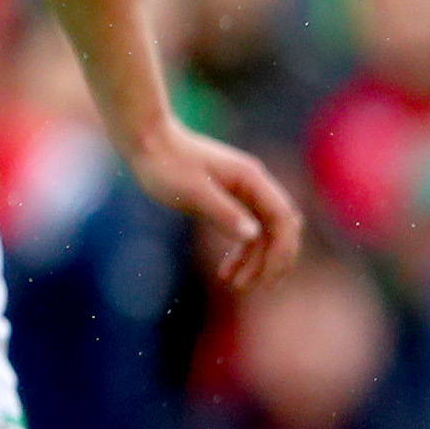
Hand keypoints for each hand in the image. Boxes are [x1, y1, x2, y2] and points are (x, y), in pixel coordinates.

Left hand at [126, 121, 303, 291]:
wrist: (146, 141)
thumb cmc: (166, 164)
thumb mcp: (192, 192)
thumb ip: (223, 212)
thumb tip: (253, 236)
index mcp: (252, 180)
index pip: (283, 219)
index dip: (281, 251)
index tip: (268, 279)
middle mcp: (254, 185)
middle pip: (279, 228)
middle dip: (271, 259)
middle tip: (253, 287)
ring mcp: (242, 191)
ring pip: (262, 232)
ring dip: (254, 260)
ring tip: (236, 285)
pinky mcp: (226, 198)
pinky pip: (244, 228)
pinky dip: (240, 251)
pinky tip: (226, 270)